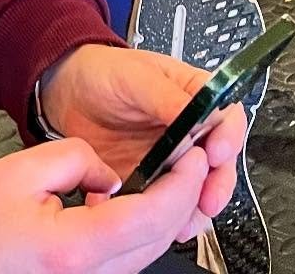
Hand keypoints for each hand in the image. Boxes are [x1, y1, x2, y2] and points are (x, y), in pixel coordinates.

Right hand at [0, 137, 215, 273]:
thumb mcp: (22, 168)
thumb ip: (77, 158)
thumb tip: (111, 172)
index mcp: (73, 247)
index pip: (151, 215)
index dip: (182, 183)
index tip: (192, 154)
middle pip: (157, 240)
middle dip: (181, 199)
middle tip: (187, 160)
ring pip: (144, 255)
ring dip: (160, 217)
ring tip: (162, 177)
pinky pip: (121, 263)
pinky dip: (134, 233)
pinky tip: (125, 206)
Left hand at [38, 43, 245, 220]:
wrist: (67, 94)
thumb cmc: (102, 72)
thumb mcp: (134, 76)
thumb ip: (166, 97)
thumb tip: (196, 115)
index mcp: (193, 96)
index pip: (226, 119)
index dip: (227, 139)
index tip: (215, 154)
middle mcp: (189, 130)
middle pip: (220, 162)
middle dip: (217, 183)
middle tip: (206, 198)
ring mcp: (172, 158)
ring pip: (199, 189)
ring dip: (195, 207)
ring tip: (181, 217)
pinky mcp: (153, 181)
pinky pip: (170, 204)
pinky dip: (169, 217)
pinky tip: (158, 222)